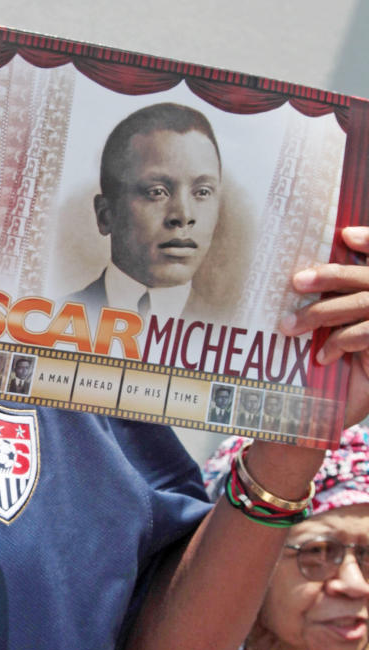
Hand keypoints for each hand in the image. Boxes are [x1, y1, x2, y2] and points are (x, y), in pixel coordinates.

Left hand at [282, 224, 368, 425]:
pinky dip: (342, 340)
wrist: (323, 415)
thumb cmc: (322, 370)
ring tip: (289, 326)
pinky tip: (322, 355)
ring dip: (324, 312)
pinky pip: (367, 334)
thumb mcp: (321, 330)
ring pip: (365, 304)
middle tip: (296, 282)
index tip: (345, 234)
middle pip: (367, 279)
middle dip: (332, 276)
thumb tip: (303, 267)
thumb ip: (325, 298)